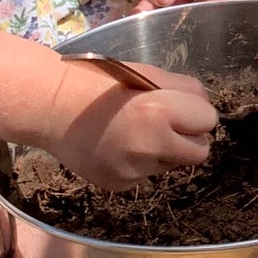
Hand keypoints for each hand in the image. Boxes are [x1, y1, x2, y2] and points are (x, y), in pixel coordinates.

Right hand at [45, 61, 217, 190]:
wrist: (49, 107)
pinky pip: (146, 175)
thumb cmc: (100, 82)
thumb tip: (206, 109)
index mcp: (159, 111)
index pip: (209, 121)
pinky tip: (116, 146)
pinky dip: (139, 163)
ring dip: (162, 151)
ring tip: (132, 132)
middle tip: (167, 124)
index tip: (180, 107)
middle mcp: (150, 146)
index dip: (196, 113)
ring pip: (171, 165)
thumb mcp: (147, 73)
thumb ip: (184, 90)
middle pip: (199, 152)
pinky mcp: (119, 185)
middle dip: (189, 138)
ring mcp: (133, 171)